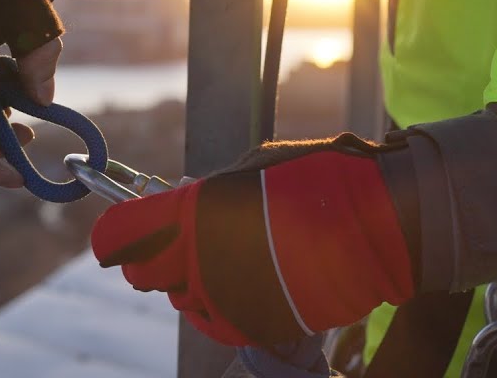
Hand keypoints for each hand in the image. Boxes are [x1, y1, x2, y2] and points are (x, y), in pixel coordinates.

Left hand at [90, 145, 413, 346]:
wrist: (377, 223)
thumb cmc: (315, 180)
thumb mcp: (251, 168)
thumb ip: (204, 193)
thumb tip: (173, 201)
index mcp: (193, 214)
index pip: (119, 237)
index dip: (119, 234)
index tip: (126, 231)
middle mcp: (200, 262)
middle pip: (142, 275)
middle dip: (153, 257)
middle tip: (180, 242)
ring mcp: (226, 300)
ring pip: (181, 300)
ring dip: (192, 281)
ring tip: (233, 256)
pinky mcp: (253, 327)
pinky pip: (215, 322)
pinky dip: (222, 305)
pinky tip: (248, 281)